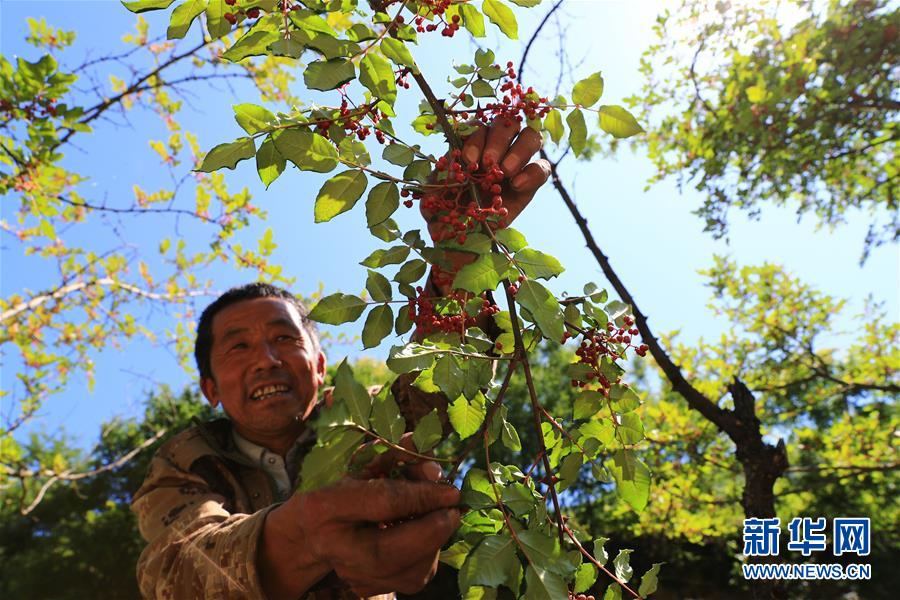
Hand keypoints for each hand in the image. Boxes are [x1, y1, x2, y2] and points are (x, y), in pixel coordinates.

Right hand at [259, 435, 458, 597]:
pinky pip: (414, 577)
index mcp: (324, 507)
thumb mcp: (364, 464)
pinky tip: (425, 534)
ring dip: (434, 542)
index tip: (453, 490)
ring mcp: (353, 576)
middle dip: (432, 529)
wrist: (315, 533)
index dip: (422, 495)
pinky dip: (428, 554)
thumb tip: (427, 453)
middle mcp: (334, 549)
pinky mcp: (372, 590)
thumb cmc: (344, 491)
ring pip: (409, 572)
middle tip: (454, 510)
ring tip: (437, 516)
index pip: (382, 502)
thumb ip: (394, 455)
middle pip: (391, 552)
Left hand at [421, 119, 549, 292]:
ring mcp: (517, 161)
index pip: (478, 127)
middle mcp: (496, 147)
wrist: (462, 242)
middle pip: (506, 124)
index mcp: (470, 145)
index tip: (468, 161)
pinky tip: (517, 185)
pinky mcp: (532, 180)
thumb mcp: (432, 197)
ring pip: (530, 137)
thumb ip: (438, 179)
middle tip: (489, 164)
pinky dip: (532, 172)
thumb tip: (450, 163)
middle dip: (497, 140)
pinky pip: (542, 167)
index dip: (474, 139)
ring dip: (519, 149)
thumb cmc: (444, 216)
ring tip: (505, 172)